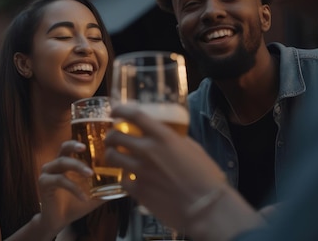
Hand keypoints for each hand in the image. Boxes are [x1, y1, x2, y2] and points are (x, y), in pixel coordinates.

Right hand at [36, 140, 104, 234]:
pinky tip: (84, 197)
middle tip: (85, 148)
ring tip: (90, 174)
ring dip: (77, 166)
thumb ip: (108, 187)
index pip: (73, 145)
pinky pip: (59, 181)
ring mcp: (48, 172)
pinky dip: (73, 188)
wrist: (59, 221)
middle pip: (64, 147)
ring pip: (62, 162)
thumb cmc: (76, 204)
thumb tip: (128, 183)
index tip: (95, 140)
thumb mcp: (94, 194)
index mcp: (67, 162)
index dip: (82, 140)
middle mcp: (56, 164)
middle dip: (74, 145)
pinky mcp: (43, 183)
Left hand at [104, 104, 226, 228]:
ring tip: (115, 156)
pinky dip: (124, 177)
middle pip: (116, 136)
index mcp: (164, 137)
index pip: (135, 115)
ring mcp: (141, 171)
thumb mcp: (194, 149)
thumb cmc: (206, 178)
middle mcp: (148, 151)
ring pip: (112, 157)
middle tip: (112, 138)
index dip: (121, 110)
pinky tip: (129, 178)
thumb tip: (167, 137)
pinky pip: (122, 180)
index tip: (115, 110)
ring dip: (111, 154)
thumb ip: (176, 140)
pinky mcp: (139, 191)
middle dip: (110, 136)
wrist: (206, 208)